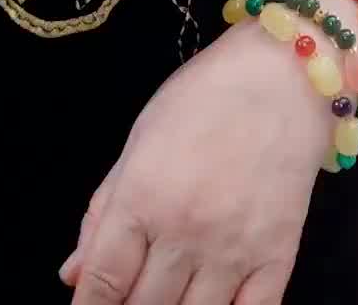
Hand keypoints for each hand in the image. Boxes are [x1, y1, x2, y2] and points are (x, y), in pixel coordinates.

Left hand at [59, 21, 330, 303]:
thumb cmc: (203, 98)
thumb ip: (105, 209)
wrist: (284, 76)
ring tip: (167, 298)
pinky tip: (210, 304)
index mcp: (142, 195)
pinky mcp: (277, 259)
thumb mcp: (141, 139)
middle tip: (130, 295)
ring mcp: (233, 251)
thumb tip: (73, 275)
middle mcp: (183, 231)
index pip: (103, 281)